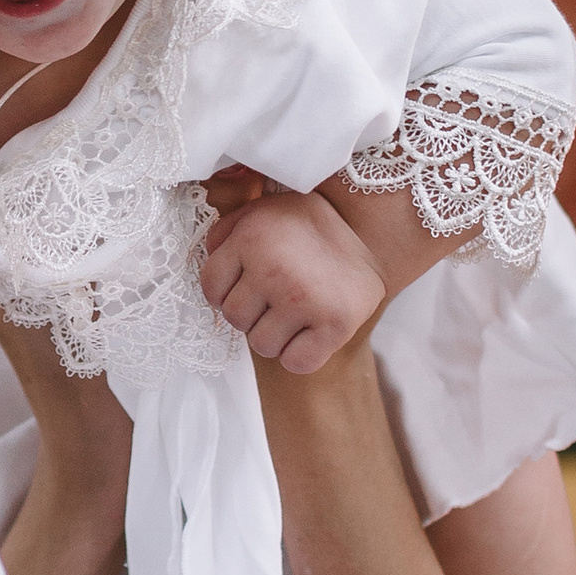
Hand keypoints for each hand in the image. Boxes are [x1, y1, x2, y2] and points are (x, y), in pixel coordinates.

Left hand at [202, 184, 385, 373]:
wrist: (368, 232)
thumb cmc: (304, 225)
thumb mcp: (259, 212)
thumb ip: (224, 234)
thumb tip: (207, 262)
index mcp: (251, 238)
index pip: (211, 289)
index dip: (225, 291)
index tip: (246, 287)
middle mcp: (273, 269)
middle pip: (235, 319)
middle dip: (251, 312)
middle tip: (275, 297)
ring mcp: (304, 298)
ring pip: (261, 344)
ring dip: (274, 334)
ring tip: (294, 312)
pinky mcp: (335, 324)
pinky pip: (296, 362)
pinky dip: (299, 355)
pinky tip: (310, 332)